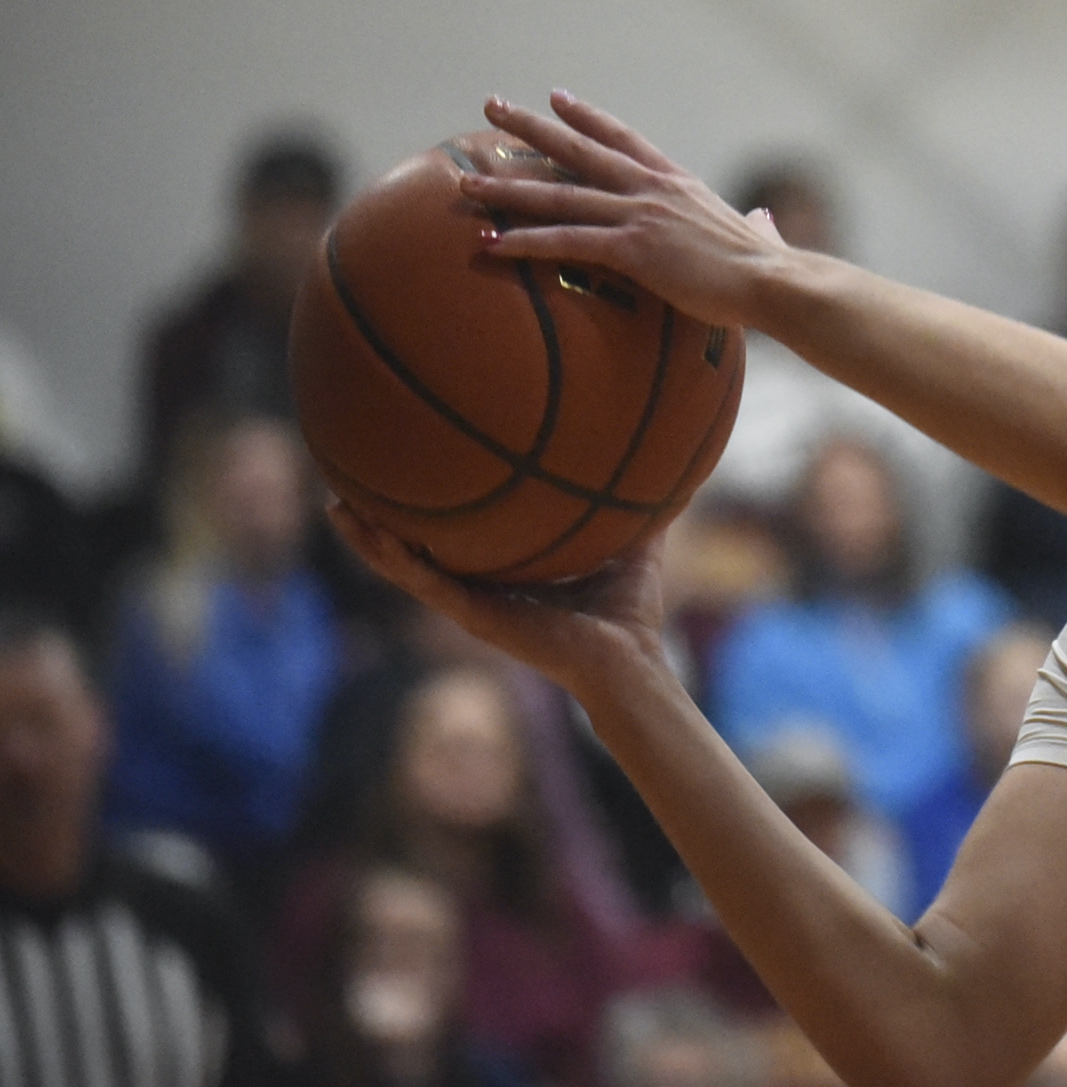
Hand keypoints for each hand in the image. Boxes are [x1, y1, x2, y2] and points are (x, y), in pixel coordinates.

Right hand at [329, 498, 672, 700]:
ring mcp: (471, 607)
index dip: (425, 518)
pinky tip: (374, 532)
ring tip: (336, 504)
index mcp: (505, 579)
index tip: (402, 479)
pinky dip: (397, 559)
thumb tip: (671, 464)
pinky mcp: (475, 617)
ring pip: (404, 570)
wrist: (629, 663)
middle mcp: (479, 593)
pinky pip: (426, 584)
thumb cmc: (629, 615)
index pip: (453, 545)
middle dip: (379, 524)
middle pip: (414, 554)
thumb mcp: (631, 548)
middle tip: (344, 487)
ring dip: (368, 540)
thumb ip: (637, 511)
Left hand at [463, 91, 793, 330]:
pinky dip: (524, 242)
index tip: (555, 98)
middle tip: (491, 107)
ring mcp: (640, 215)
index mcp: (677, 181)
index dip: (586, 116)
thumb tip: (765, 222)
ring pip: (559, 196)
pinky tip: (491, 244)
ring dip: (508, 189)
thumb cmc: (769, 264)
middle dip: (530, 127)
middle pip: (577, 150)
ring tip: (466, 183)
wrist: (774, 279)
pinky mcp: (632, 249)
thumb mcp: (757, 232)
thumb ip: (756, 223)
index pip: (622, 137)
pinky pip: (566, 242)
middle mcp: (651, 188)